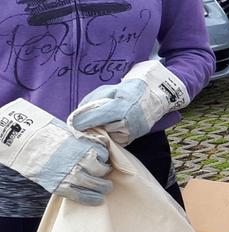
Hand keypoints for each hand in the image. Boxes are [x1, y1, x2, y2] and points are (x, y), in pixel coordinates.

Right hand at [0, 99, 112, 204]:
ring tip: (104, 189)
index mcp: (85, 147)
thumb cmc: (50, 137)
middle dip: (106, 176)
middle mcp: (80, 161)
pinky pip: (80, 195)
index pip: (104, 156)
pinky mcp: (60, 186)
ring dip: (102, 188)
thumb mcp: (72, 134)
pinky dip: (90, 199)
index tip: (103, 162)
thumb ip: (87, 142)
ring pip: (94, 185)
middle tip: (107, 178)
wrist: (29, 145)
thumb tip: (100, 145)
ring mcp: (71, 174)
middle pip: (102, 172)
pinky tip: (98, 200)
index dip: (104, 159)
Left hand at [71, 61, 189, 144]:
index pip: (91, 119)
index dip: (79, 122)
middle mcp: (124, 121)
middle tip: (82, 127)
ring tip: (95, 128)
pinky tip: (107, 131)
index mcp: (117, 107)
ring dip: (99, 134)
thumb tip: (77, 115)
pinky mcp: (132, 137)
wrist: (151, 97)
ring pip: (105, 137)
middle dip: (89, 129)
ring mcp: (129, 131)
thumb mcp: (107, 90)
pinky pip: (114, 141)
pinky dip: (109, 137)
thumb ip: (91, 101)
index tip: (73, 124)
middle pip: (97, 130)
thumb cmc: (126, 92)